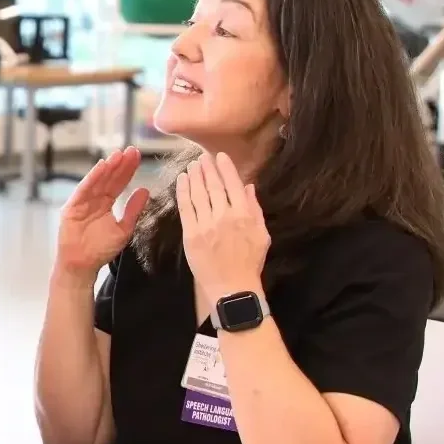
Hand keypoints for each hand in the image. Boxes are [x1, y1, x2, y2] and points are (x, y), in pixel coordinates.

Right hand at [56, 147, 149, 278]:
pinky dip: (92, 177)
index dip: (128, 170)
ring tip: (119, 154)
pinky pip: (84, 189)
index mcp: (105, 204)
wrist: (82, 265)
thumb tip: (145, 190)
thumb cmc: (100, 250)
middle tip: (132, 150)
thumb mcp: (124, 228)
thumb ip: (133, 210)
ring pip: (97, 181)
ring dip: (108, 167)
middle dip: (120, 164)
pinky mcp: (72, 207)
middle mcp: (94, 200)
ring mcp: (82, 202)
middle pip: (109, 178)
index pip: (118, 183)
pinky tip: (102, 166)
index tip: (137, 157)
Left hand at [175, 152, 269, 300]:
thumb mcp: (262, 234)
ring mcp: (205, 225)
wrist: (232, 287)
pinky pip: (185, 208)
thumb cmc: (250, 262)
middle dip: (207, 168)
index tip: (220, 156)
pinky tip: (182, 181)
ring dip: (194, 177)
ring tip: (192, 165)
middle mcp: (224, 217)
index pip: (234, 185)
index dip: (225, 168)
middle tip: (202, 157)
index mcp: (244, 215)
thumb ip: (255, 208)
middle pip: (213, 186)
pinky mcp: (191, 235)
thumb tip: (248, 186)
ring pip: (198, 194)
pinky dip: (183, 192)